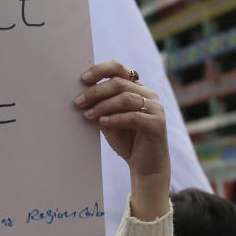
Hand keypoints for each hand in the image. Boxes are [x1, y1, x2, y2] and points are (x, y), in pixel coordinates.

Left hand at [74, 61, 170, 220]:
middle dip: (96, 91)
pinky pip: (135, 117)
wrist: (145, 166)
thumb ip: (100, 107)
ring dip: (103, 106)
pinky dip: (116, 118)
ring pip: (126, 98)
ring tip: (88, 115)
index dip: (100, 70)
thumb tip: (80, 96)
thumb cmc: (126, 141)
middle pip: (119, 83)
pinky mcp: (158, 124)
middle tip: (78, 102)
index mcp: (136, 89)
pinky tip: (103, 123)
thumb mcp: (108, 121)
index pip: (119, 69)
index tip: (82, 79)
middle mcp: (148, 95)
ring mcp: (155, 108)